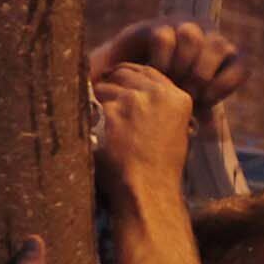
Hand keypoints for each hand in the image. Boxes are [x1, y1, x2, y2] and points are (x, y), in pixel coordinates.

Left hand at [87, 19, 246, 124]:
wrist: (157, 107)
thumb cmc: (127, 93)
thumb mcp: (106, 76)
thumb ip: (90, 72)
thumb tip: (71, 71)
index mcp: (157, 28)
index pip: (163, 34)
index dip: (159, 62)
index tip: (154, 84)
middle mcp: (188, 26)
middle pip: (191, 34)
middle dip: (182, 67)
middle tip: (173, 92)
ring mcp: (214, 41)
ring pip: (219, 44)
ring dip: (203, 74)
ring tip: (190, 98)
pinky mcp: (234, 60)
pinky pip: (240, 66)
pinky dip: (225, 85)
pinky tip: (207, 102)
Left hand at [92, 63, 195, 192]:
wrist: (147, 192)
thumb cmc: (159, 170)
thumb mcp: (174, 132)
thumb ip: (160, 107)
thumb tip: (136, 93)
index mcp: (177, 98)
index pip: (146, 71)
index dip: (128, 78)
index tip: (118, 86)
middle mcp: (157, 94)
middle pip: (123, 73)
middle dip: (112, 85)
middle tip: (104, 103)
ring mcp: (132, 101)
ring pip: (104, 86)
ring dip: (98, 101)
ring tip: (99, 123)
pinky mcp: (110, 112)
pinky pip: (89, 102)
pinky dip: (87, 114)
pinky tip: (91, 129)